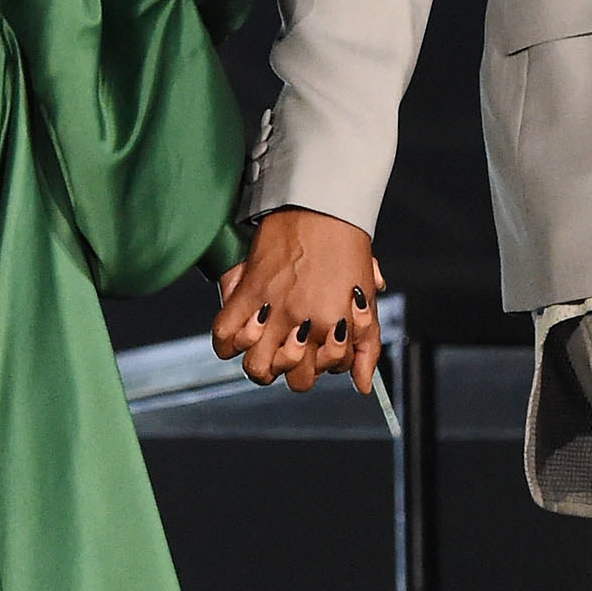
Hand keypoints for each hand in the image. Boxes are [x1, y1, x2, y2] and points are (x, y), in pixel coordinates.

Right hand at [211, 207, 385, 393]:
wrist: (319, 205)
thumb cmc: (347, 245)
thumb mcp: (366, 297)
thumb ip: (367, 345)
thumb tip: (361, 386)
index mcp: (335, 325)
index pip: (327, 371)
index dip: (325, 361)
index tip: (321, 343)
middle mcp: (303, 324)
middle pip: (294, 379)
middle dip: (298, 368)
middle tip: (295, 345)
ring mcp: (273, 310)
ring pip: (257, 368)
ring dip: (264, 363)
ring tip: (267, 344)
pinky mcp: (248, 292)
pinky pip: (224, 335)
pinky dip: (228, 342)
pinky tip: (242, 332)